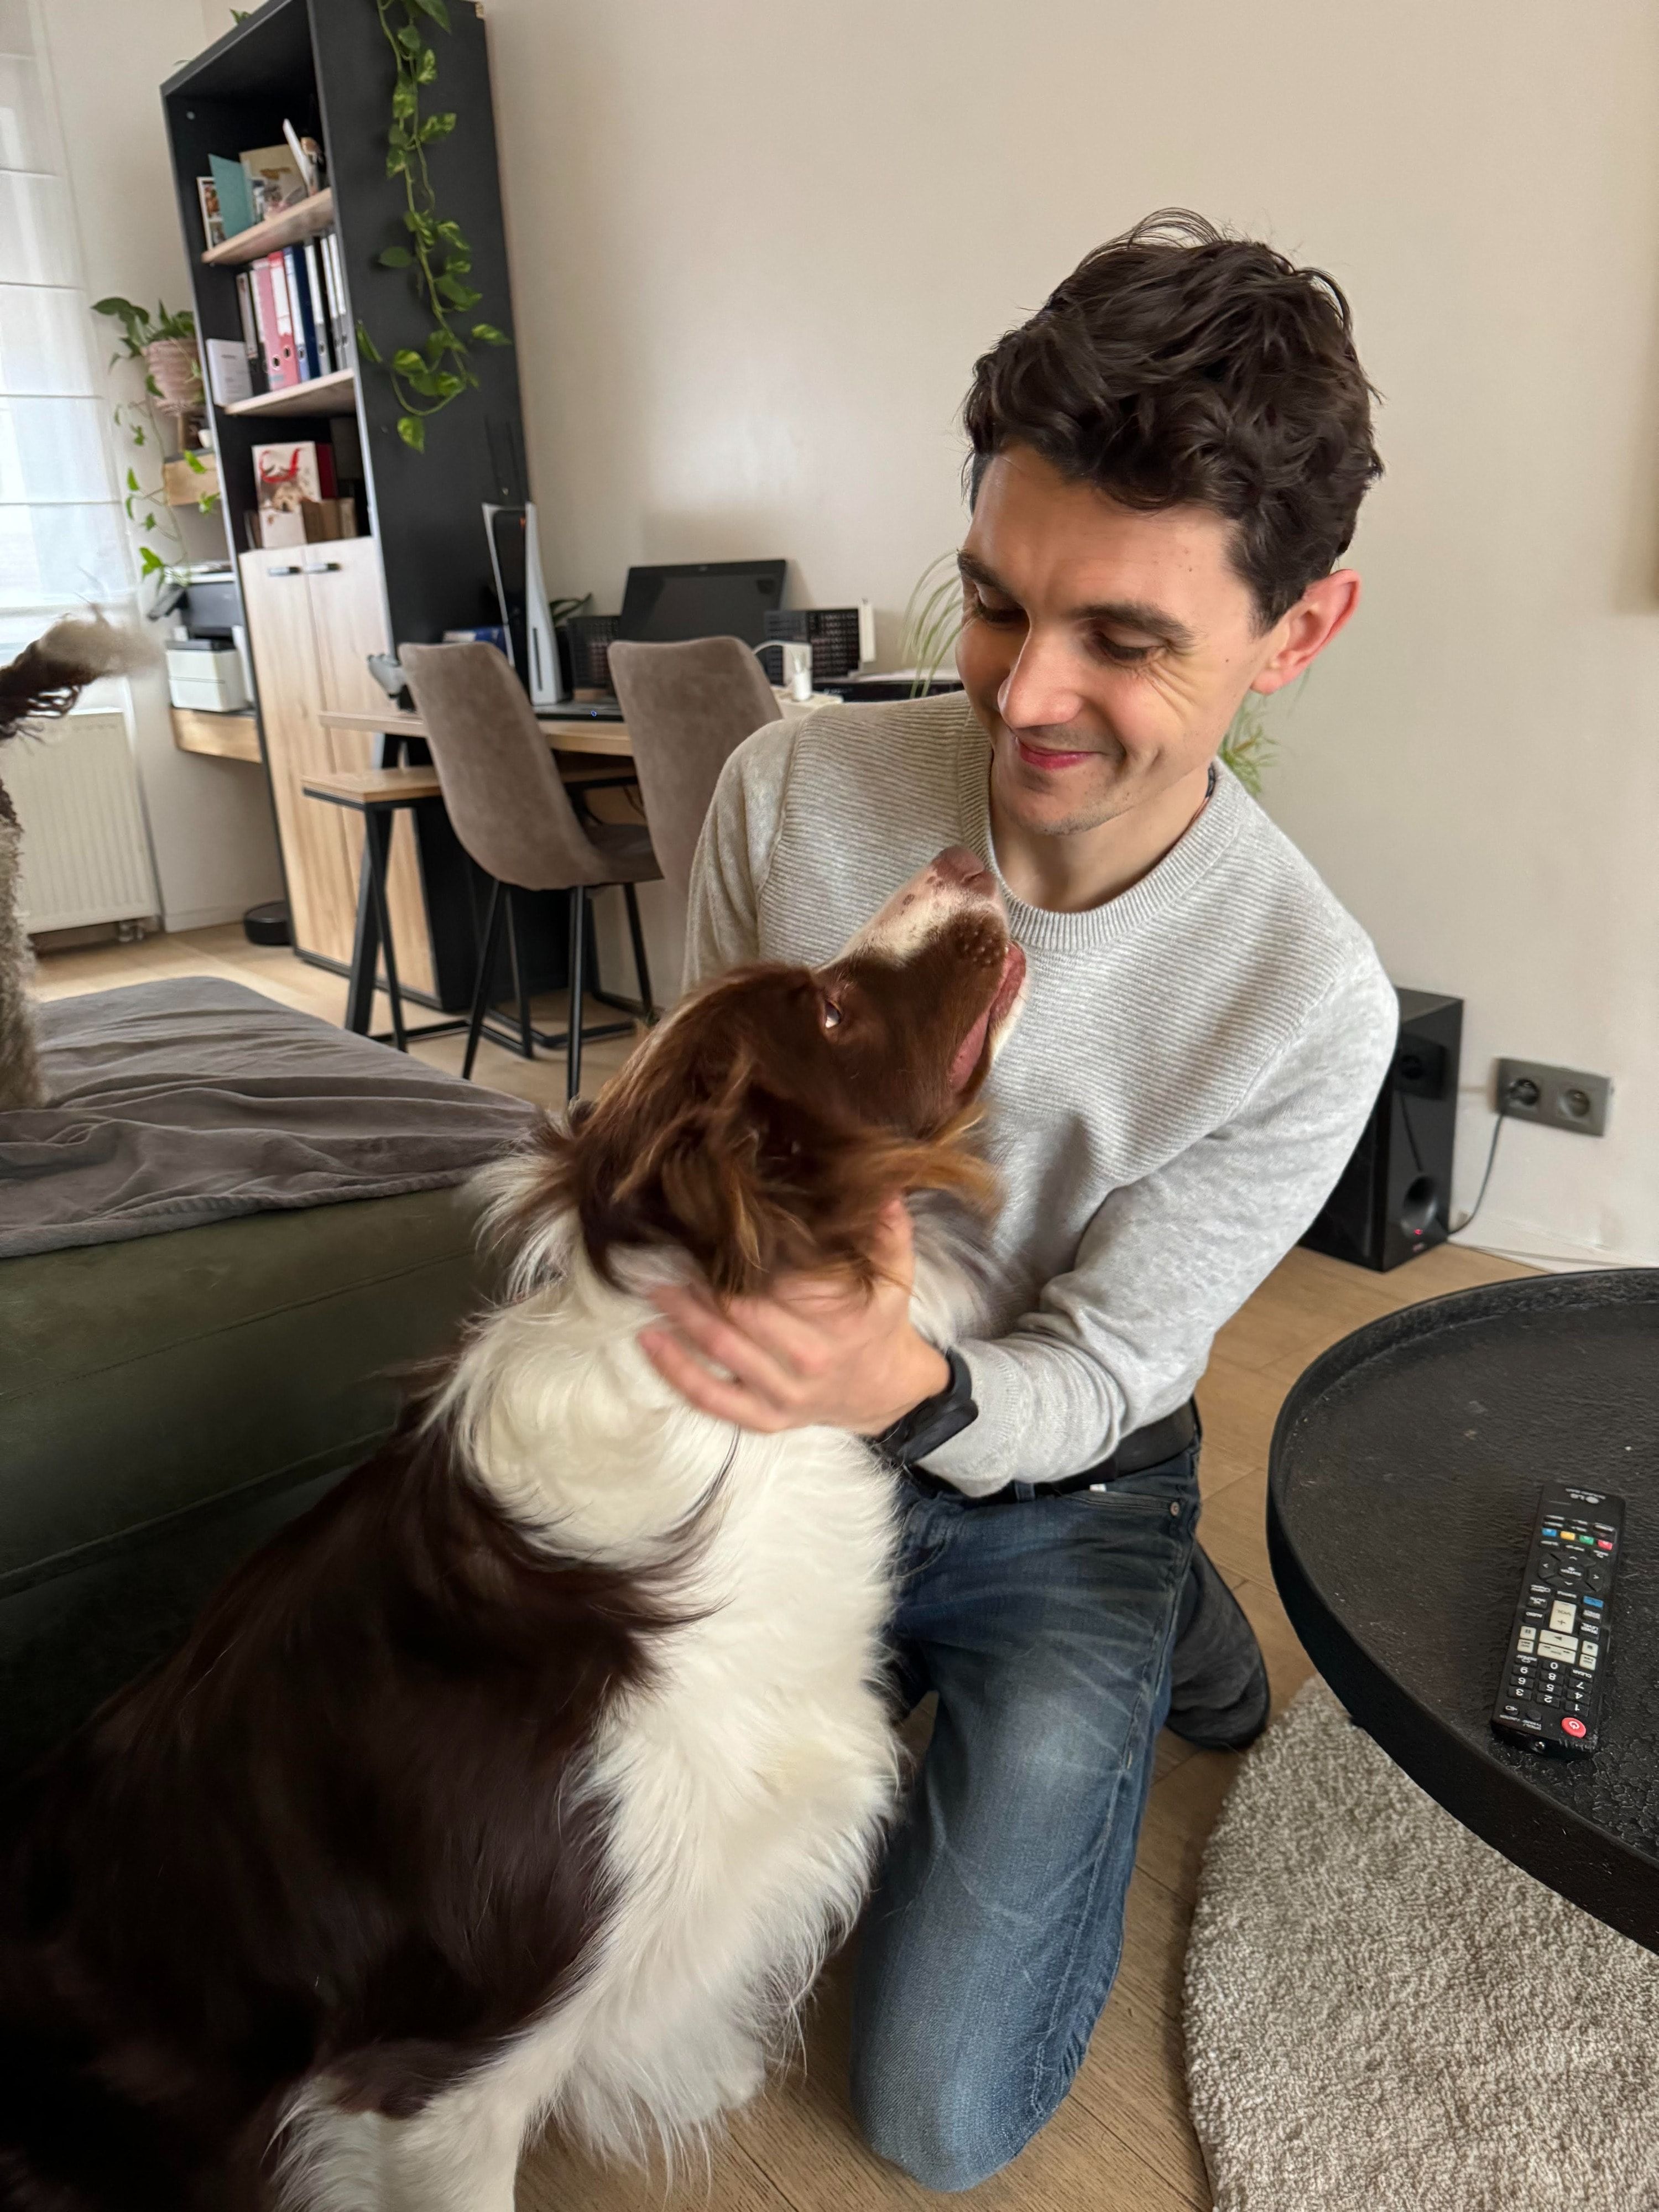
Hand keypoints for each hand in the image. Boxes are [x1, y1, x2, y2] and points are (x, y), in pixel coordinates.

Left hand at [638, 1199, 950, 1435]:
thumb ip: (891, 1229)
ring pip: (721, 1349)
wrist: (885, 1390)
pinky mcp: (766, 1418)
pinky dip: (676, 1371)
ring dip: (682, 1315)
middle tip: (668, 1252)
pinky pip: (712, 1398)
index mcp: (841, 1321)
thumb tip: (883, 1183)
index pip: (781, 1283)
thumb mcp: (897, 1274)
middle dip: (702, 1282)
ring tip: (654, 1286)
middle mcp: (812, 1359)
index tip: (712, 1228)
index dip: (742, 1257)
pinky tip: (649, 1341)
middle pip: (742, 1313)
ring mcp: (786, 1393)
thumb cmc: (880, 1321)